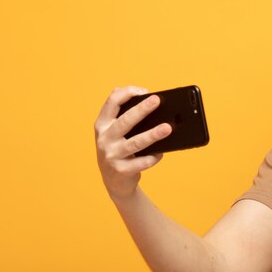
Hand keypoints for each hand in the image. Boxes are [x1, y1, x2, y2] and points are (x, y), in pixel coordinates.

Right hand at [94, 86, 171, 200]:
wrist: (114, 181)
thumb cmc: (119, 148)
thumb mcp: (114, 130)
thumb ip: (122, 112)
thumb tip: (141, 93)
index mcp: (103, 124)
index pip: (112, 102)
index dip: (127, 93)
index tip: (144, 91)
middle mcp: (104, 138)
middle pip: (125, 121)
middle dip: (141, 109)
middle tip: (157, 100)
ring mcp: (112, 155)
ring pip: (135, 142)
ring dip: (152, 134)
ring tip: (167, 128)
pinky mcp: (121, 170)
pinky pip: (141, 163)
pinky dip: (153, 157)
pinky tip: (161, 152)